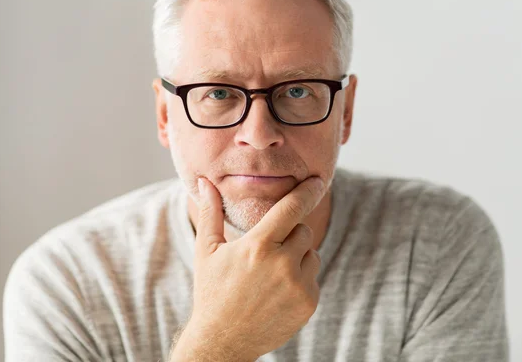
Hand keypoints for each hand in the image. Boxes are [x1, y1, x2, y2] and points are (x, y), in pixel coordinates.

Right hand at [179, 176, 324, 359]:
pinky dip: (300, 280)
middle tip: (266, 253)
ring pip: (311, 254)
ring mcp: (298, 286)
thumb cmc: (211, 291)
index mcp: (257, 246)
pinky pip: (313, 278)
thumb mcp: (206, 251)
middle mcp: (282, 264)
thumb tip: (204, 180)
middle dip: (289, 236)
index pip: (291, 208)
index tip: (317, 180)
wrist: (222, 341)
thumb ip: (210, 212)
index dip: (306, 192)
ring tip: (270, 275)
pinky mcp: (308, 303)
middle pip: (302, 231)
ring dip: (297, 258)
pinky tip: (278, 292)